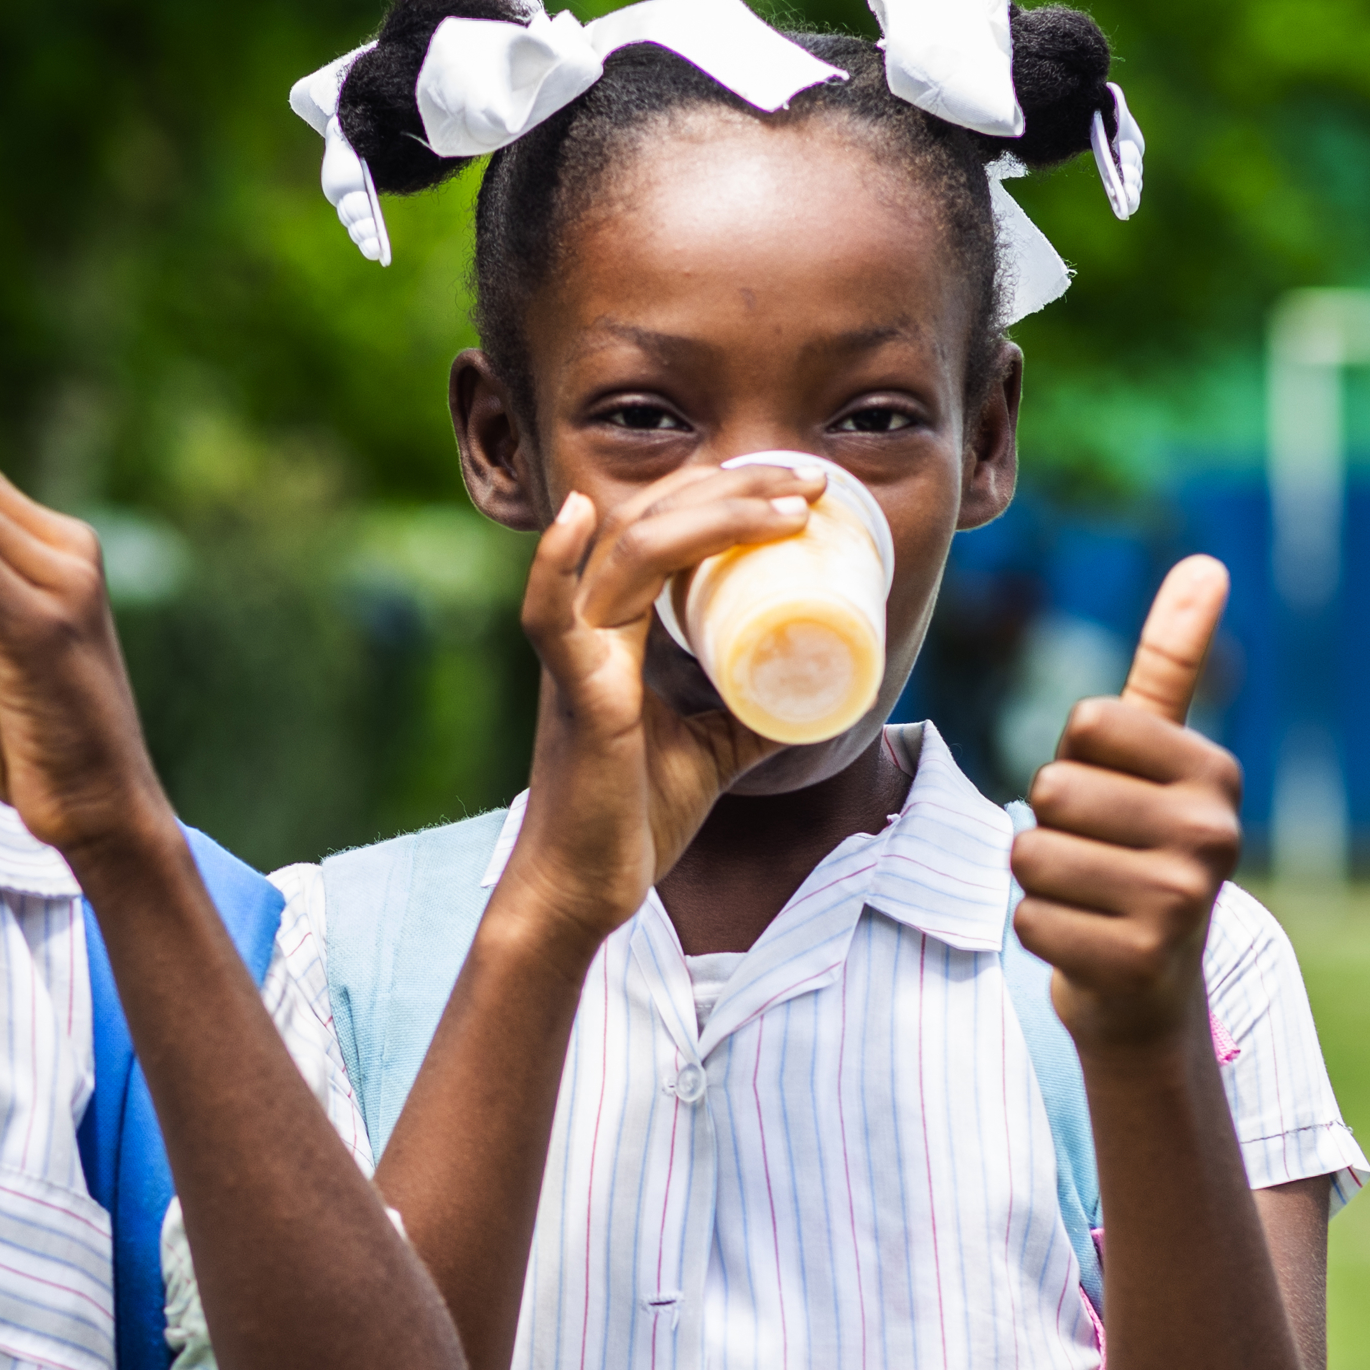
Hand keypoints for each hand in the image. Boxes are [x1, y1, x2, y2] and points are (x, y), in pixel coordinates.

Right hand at [492, 464, 815, 945]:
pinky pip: (550, 616)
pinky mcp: (576, 696)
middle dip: (735, 488)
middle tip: (811, 482)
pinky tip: (580, 516)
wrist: (589, 888)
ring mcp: (579, 656)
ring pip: (631, 552)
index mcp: (618, 628)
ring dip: (711, 515)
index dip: (727, 493)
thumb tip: (820, 680)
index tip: (803, 488)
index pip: (666, 528)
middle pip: (654, 520)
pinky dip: (554, 562)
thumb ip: (749, 707)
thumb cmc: (636, 816)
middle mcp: (591, 627)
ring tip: (789, 504)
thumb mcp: (714, 745)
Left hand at [1011, 556, 1239, 1052]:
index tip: (1113, 803)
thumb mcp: (1160, 759)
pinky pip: (1028, 919)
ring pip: (1032, 853)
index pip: (1087, 723)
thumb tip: (1204, 564)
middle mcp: (1213, 834)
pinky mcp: (1137, 960)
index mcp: (1216, 773)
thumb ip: (1172, 663)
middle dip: (1051, 825)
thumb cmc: (1139, 853)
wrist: (1150, 992)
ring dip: (1038, 881)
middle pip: (1054, 787)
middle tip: (1096, 861)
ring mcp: (1180, 902)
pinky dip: (1039, 933)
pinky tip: (1084, 943)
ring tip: (1087, 900)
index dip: (1076, 761)